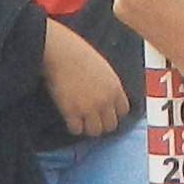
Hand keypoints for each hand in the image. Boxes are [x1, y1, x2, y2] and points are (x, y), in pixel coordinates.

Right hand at [40, 17, 129, 140]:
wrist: (60, 52)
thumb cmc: (77, 53)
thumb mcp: (102, 68)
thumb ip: (106, 84)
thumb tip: (104, 97)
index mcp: (115, 87)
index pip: (123, 110)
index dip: (114, 112)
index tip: (106, 112)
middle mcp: (105, 100)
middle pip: (111, 125)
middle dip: (102, 123)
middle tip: (92, 120)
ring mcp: (89, 107)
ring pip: (95, 131)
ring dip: (88, 127)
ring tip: (80, 121)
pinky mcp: (72, 112)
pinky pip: (76, 129)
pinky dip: (73, 126)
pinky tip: (69, 118)